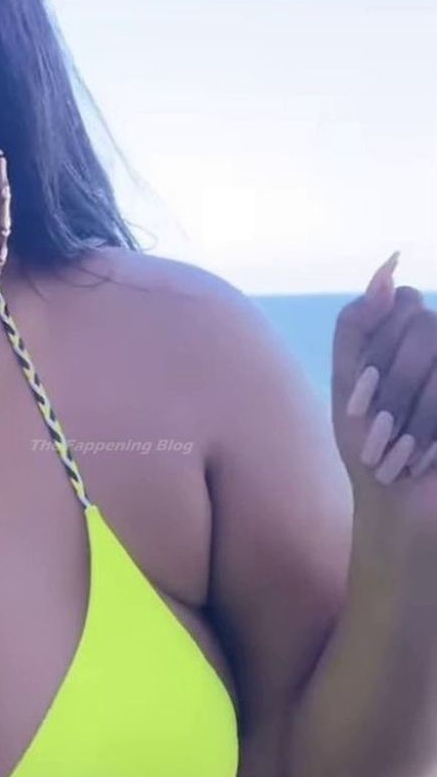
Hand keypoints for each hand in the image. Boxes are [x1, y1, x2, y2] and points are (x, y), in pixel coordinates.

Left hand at [332, 252, 436, 536]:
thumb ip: (358, 325)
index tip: (360, 402)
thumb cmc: (370, 449)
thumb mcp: (348, 384)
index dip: (379, 352)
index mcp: (416, 336)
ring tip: (397, 455)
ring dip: (414, 413)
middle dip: (394, 385)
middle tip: (378, 434)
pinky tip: (423, 461)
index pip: (404, 303)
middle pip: (424, 326)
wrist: (398, 508)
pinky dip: (431, 429)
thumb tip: (387, 268)